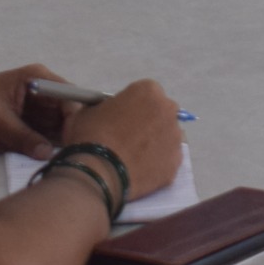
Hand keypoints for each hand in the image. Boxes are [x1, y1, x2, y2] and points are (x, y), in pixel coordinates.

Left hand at [0, 64, 66, 159]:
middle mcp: (43, 94)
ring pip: (59, 129)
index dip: (75, 116)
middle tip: (74, 156)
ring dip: (61, 144)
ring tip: (66, 162)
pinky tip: (54, 162)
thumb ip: (22, 136)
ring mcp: (37, 112)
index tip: (76, 139)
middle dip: (71, 133)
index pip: (68, 96)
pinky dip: (49, 150)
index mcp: (38, 79)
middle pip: (67, 114)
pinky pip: (45, 139)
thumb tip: (47, 153)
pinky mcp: (29, 128)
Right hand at [61, 80, 184, 198]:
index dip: (132, 107)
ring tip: (134, 158)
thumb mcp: (87, 111)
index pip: (144, 94)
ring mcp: (175, 137)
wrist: (98, 174)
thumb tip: (104, 113)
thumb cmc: (91, 136)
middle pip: (160, 113)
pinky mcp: (175, 163)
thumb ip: (103, 107)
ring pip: (167, 137)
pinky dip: (158, 164)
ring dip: (155, 143)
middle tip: (129, 138)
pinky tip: (140, 171)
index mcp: (148, 90)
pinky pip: (168, 160)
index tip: (121, 120)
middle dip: (148, 122)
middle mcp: (168, 110)